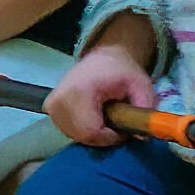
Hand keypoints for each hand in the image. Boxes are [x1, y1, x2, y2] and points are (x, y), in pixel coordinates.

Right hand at [43, 23, 157, 147]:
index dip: (110, 137)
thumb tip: (143, 137)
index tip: (123, 130)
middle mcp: (60, 98)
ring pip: (75, 135)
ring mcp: (52, 104)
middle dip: (103, 137)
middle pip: (83, 135)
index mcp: (80, 90)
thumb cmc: (121, 71)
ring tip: (106, 118)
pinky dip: (83, 129)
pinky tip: (93, 116)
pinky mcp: (50, 107)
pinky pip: (68, 130)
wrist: (101, 57)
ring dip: (93, 134)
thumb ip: (145, 108)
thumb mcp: (141, 84)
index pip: (92, 130)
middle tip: (116, 125)